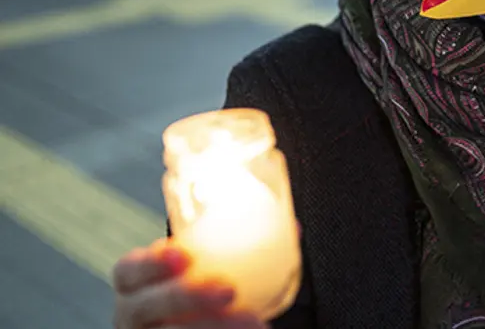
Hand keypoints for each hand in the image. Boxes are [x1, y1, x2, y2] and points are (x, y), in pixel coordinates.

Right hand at [113, 239, 267, 328]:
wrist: (198, 320)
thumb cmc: (201, 283)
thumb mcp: (202, 265)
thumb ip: (229, 244)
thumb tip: (292, 229)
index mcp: (133, 284)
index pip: (129, 271)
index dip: (151, 263)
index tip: (184, 253)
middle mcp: (132, 315)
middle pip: (145, 307)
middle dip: (185, 297)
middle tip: (228, 289)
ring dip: (213, 325)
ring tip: (252, 320)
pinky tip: (257, 328)